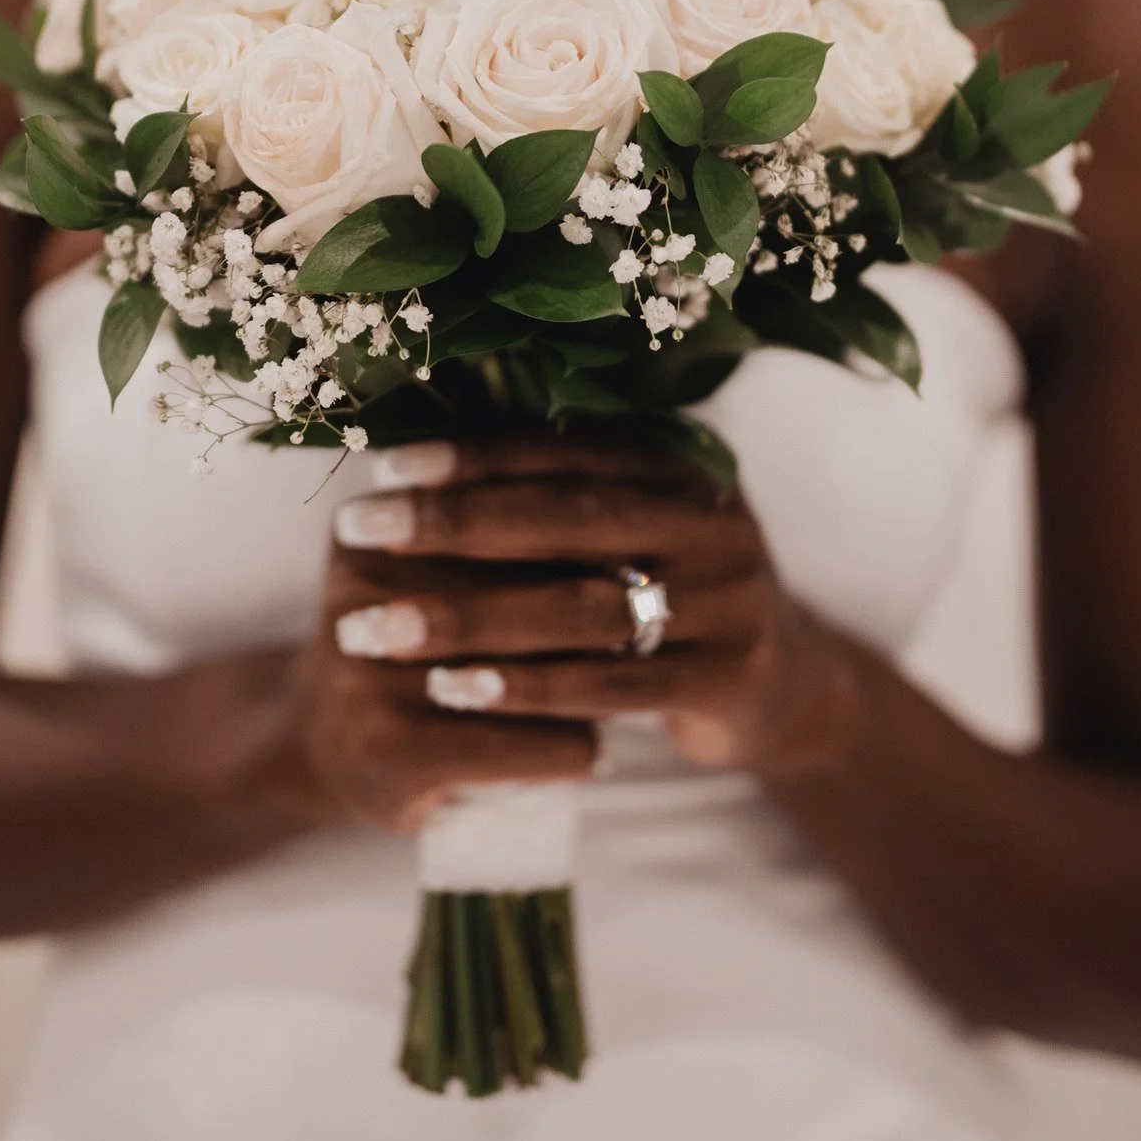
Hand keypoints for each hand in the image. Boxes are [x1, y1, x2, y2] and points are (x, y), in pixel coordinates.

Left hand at [303, 435, 851, 829]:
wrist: (783, 685)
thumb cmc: (668, 588)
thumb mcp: (636, 524)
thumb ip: (559, 490)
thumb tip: (418, 453)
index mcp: (683, 462)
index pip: (562, 449)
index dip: (469, 455)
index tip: (382, 467)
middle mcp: (711, 519)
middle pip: (565, 517)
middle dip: (451, 523)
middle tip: (357, 530)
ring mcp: (726, 600)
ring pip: (578, 606)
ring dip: (467, 619)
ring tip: (377, 629)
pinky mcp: (725, 678)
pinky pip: (609, 685)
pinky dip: (524, 690)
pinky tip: (452, 691)